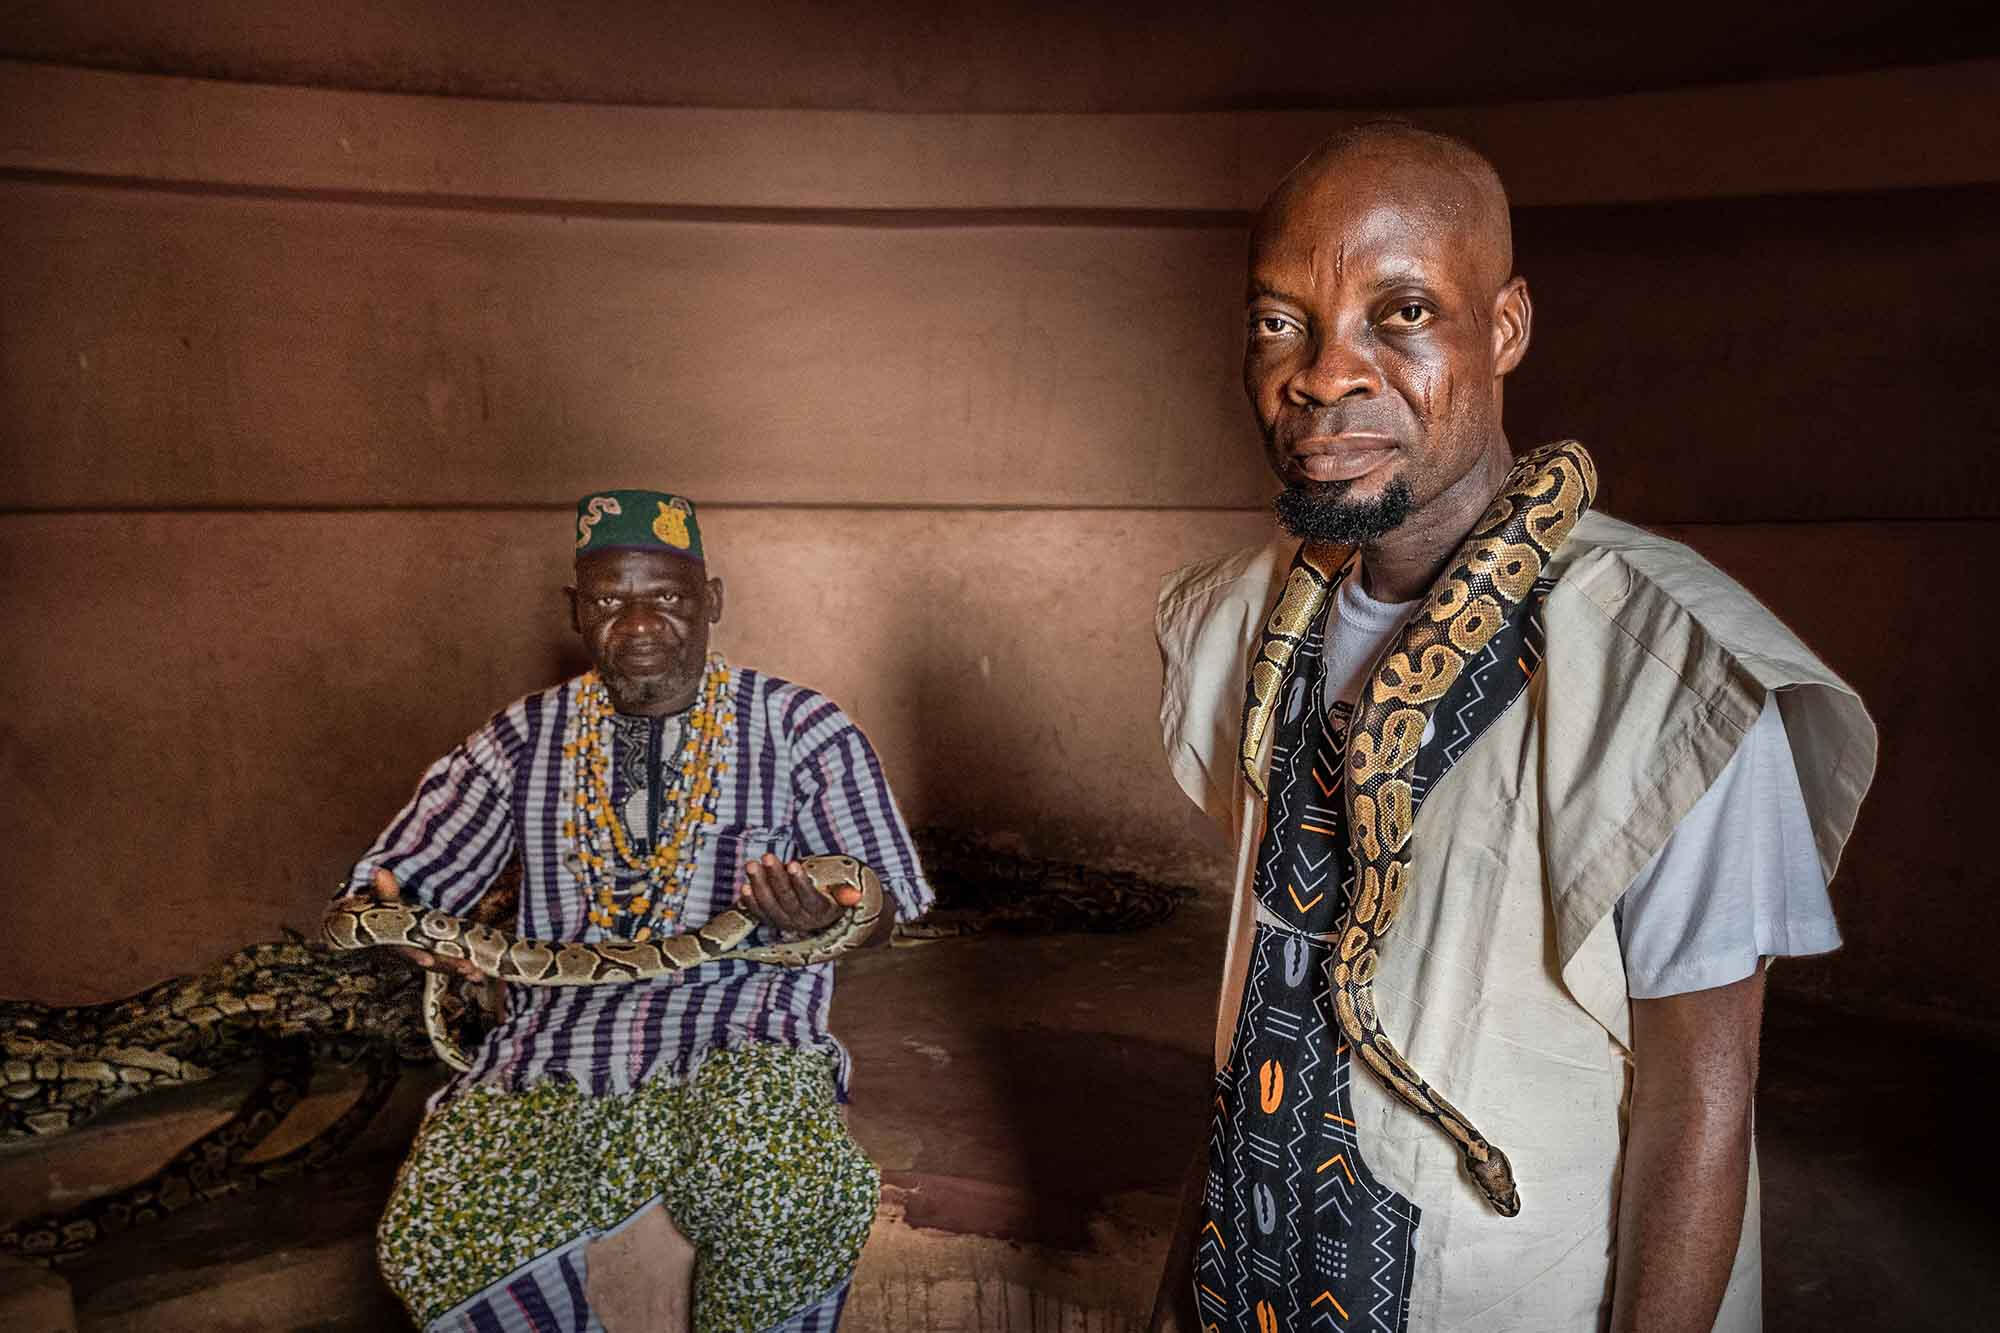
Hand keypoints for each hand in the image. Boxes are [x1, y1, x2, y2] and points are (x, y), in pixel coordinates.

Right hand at [369, 868, 481, 981]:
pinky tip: (478, 973)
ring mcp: (419, 954)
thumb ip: (384, 891)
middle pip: (427, 961)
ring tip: (477, 974)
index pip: (402, 949)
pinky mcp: (432, 954)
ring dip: (457, 969)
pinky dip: (460, 968)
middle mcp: (406, 952)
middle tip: (467, 968)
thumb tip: (381, 872)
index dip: (413, 955)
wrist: (379, 923)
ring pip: (439, 965)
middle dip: (446, 965)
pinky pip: (446, 962)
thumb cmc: (382, 911)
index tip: (427, 960)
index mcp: (392, 941)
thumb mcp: (382, 901)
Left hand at [734, 853, 861, 933]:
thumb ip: (845, 893)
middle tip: (767, 857)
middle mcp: (802, 920)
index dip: (801, 882)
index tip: (794, 864)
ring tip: (752, 865)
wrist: (823, 918)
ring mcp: (785, 922)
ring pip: (770, 905)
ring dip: (759, 884)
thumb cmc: (832, 896)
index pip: (810, 898)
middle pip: (786, 899)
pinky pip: (759, 914)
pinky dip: (750, 902)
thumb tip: (856, 895)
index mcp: (821, 912)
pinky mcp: (772, 921)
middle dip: (775, 877)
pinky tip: (743, 887)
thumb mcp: (842, 893)